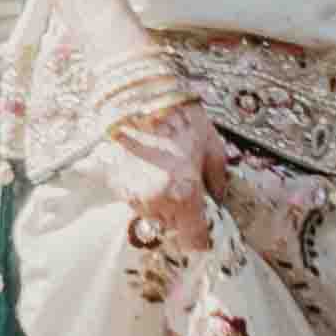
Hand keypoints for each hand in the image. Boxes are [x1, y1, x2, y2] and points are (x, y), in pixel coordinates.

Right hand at [94, 98, 227, 254]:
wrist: (143, 96)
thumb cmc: (182, 118)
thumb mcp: (213, 149)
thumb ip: (218, 182)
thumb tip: (219, 200)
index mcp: (184, 194)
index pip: (193, 239)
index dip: (201, 237)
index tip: (206, 231)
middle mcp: (156, 201)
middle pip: (173, 228)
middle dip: (184, 215)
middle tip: (189, 191)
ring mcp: (133, 195)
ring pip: (153, 216)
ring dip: (163, 204)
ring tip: (169, 175)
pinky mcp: (117, 185)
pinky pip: (136, 201)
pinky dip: (145, 193)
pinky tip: (152, 169)